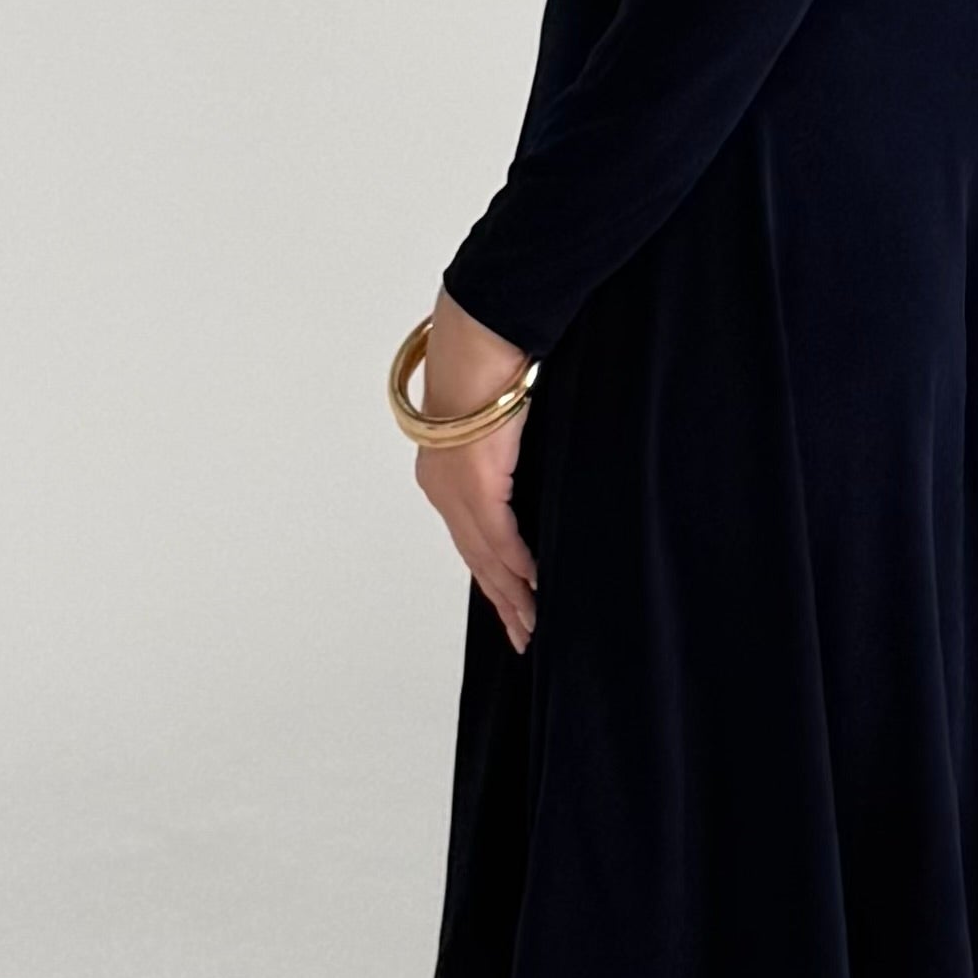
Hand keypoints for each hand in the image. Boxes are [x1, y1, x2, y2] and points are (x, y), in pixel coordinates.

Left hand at [411, 286, 536, 650]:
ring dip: (511, 595)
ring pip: (485, 559)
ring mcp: (456, 492)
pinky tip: (534, 589)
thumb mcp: (497, 417)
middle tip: (523, 634)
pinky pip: (501, 540)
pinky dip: (518, 568)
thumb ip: (506, 448)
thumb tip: (526, 457)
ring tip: (531, 626)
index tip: (509, 600)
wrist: (476, 343)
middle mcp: (442, 490)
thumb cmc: (486, 365)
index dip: (490, 572)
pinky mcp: (476, 488)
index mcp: (443, 473)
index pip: (470, 535)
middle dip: (502, 600)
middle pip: (475, 558)